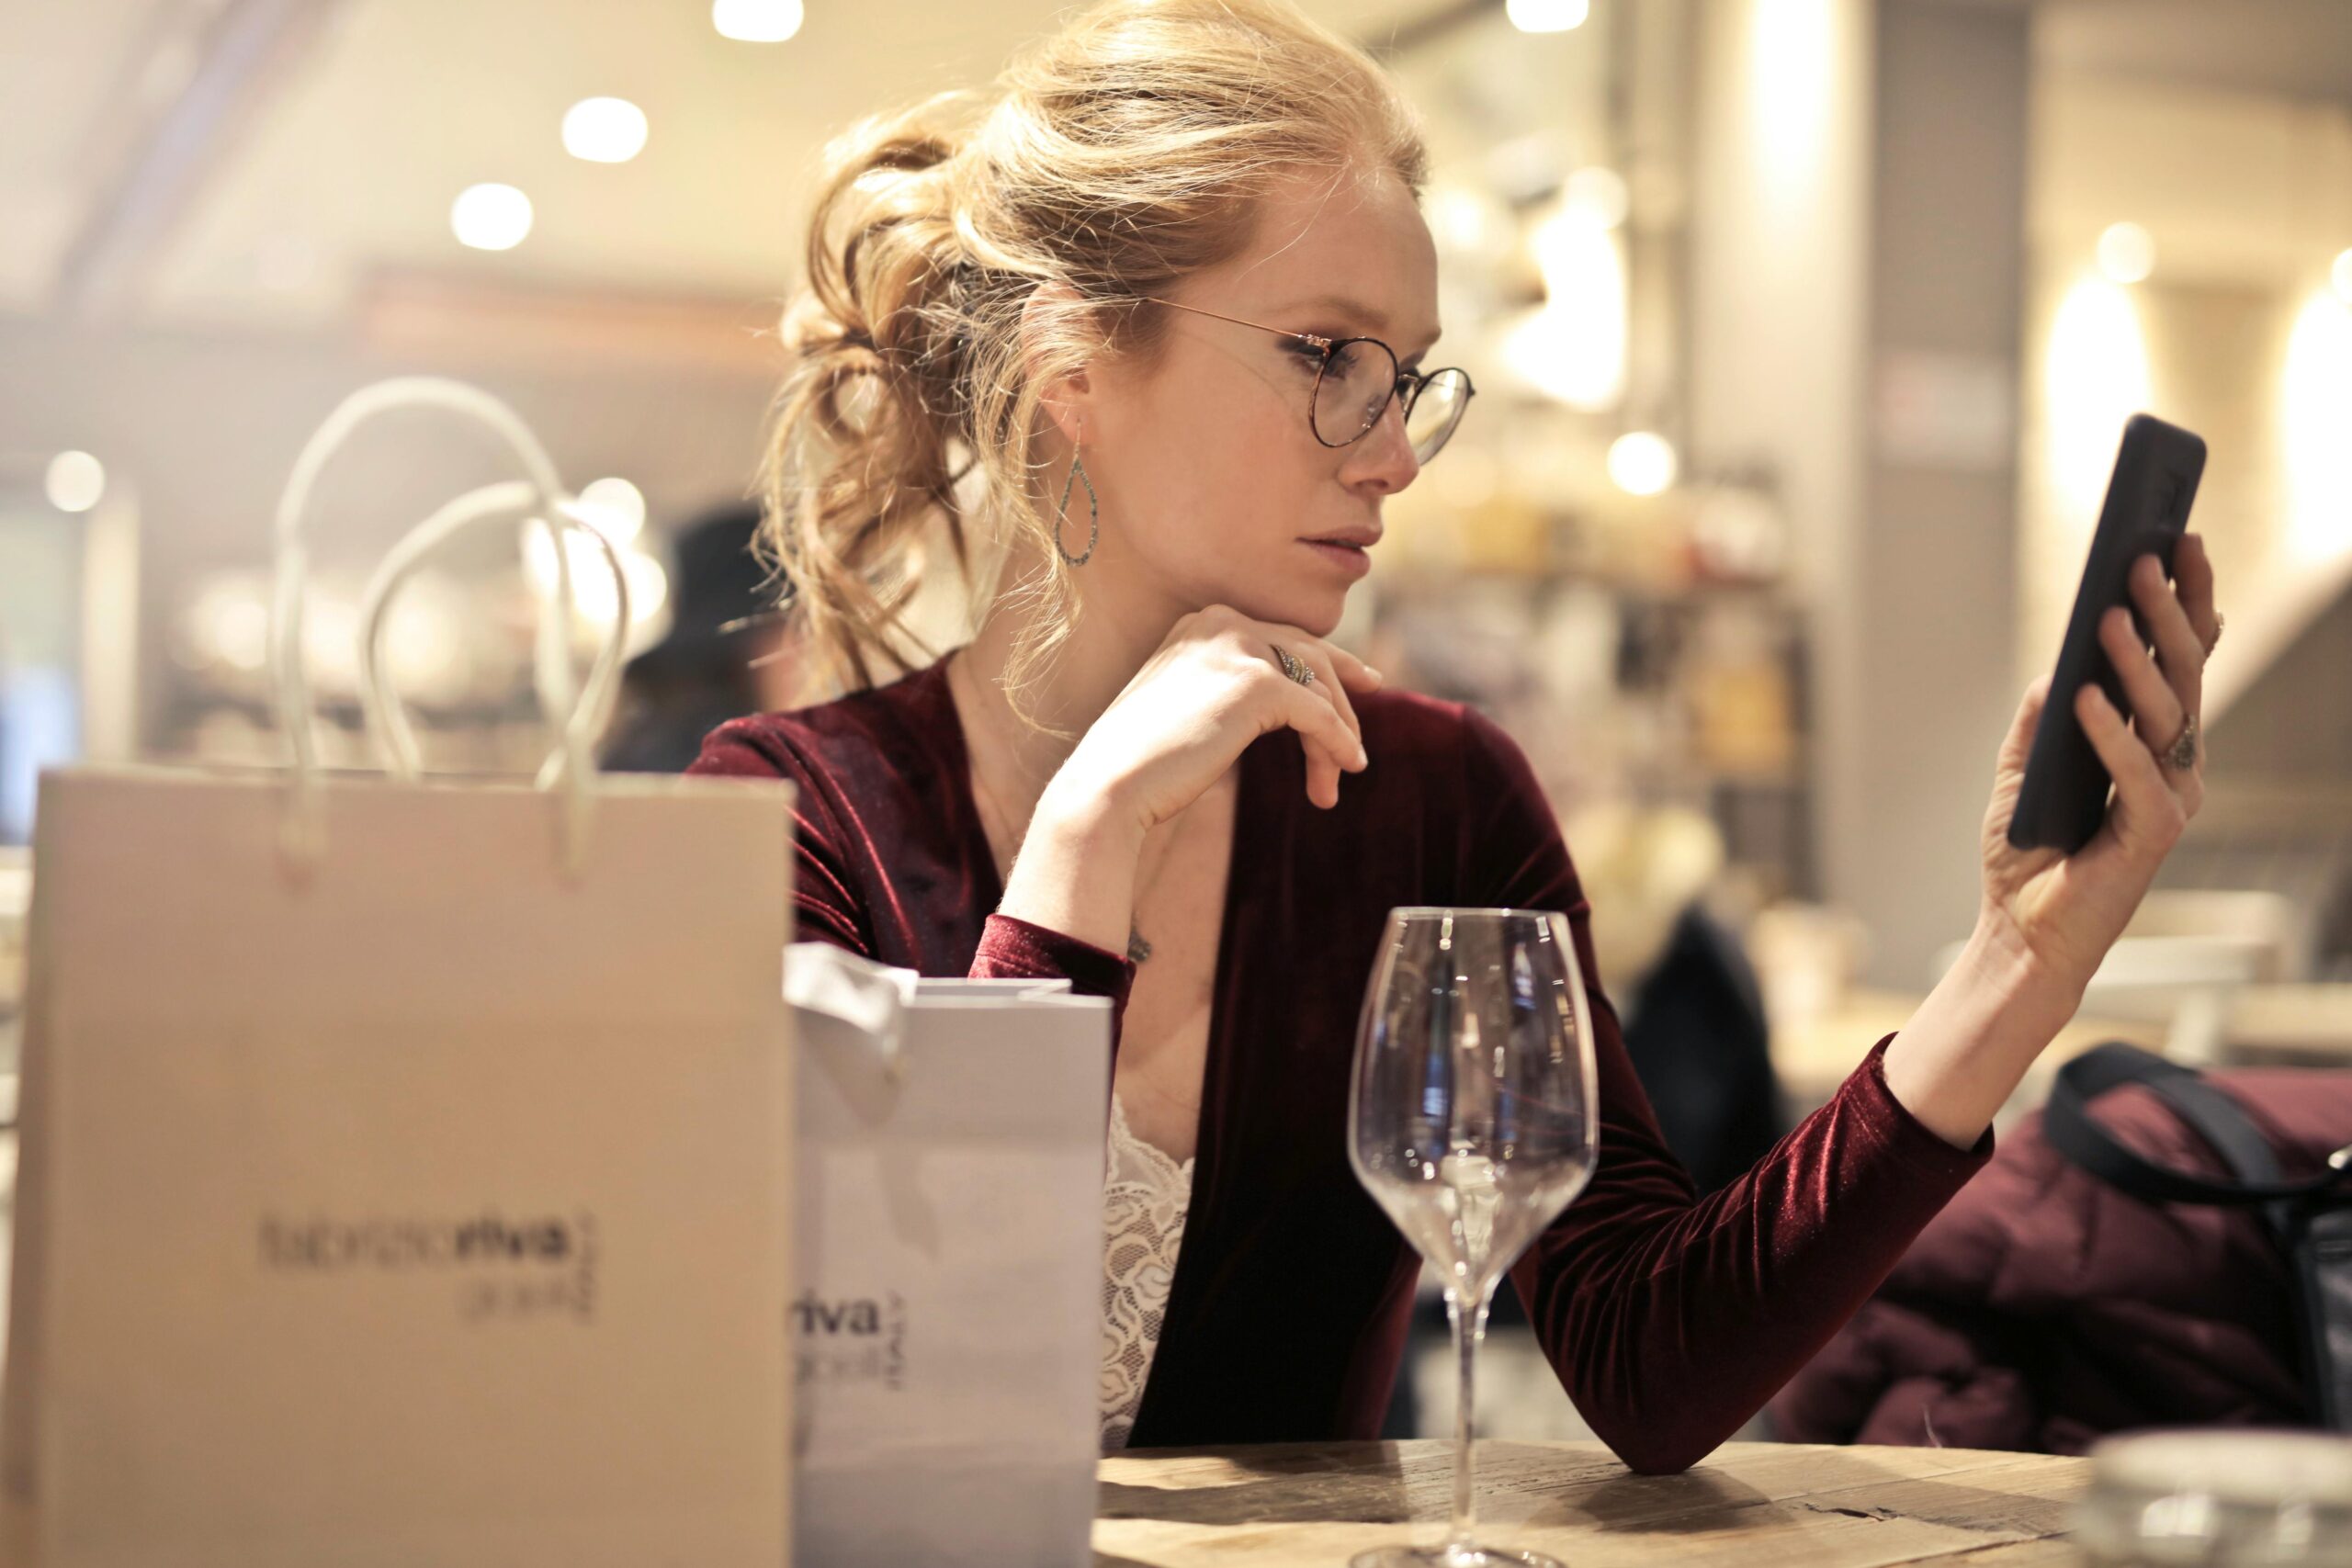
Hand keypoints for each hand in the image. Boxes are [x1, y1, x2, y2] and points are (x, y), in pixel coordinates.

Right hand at [1043, 604, 1380, 836]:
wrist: (1109, 784)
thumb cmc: (1141, 762)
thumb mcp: (1189, 709)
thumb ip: (1232, 693)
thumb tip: (1294, 703)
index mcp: (1201, 623)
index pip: (1283, 637)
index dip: (1330, 663)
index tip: (1363, 683)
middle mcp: (1221, 623)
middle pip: (1309, 656)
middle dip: (1341, 703)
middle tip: (1356, 750)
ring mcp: (1240, 648)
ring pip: (1318, 687)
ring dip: (1337, 736)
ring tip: (1338, 780)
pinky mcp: (1260, 684)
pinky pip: (1319, 714)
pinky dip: (1338, 743)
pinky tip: (1346, 769)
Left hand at [1976, 532, 2222, 1002]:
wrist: (2020, 935)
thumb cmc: (2027, 856)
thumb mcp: (2023, 771)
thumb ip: (2040, 720)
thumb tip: (2056, 666)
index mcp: (2151, 744)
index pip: (2180, 662)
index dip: (2187, 603)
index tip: (2180, 541)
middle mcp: (2173, 766)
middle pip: (2184, 674)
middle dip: (2169, 611)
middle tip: (2148, 556)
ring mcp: (2171, 799)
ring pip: (2168, 714)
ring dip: (2138, 660)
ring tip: (2110, 614)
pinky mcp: (2153, 836)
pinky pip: (2138, 774)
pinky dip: (2109, 735)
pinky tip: (2083, 697)